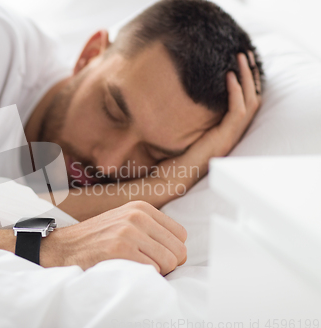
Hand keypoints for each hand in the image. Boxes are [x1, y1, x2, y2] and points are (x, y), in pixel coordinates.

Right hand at [41, 200, 186, 274]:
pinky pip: (152, 270)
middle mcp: (137, 216)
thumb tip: (182, 250)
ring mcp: (128, 231)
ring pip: (169, 261)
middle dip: (166, 263)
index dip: (170, 250)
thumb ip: (151, 229)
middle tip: (145, 265)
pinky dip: (143, 276)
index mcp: (141, 208)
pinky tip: (126, 269)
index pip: (181, 235)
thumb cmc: (97, 241)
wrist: (63, 248)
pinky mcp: (120, 249)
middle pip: (179, 250)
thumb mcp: (125, 222)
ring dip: (155, 271)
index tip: (153, 255)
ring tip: (134, 266)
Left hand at [157, 51, 261, 186]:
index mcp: (227, 133)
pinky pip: (237, 111)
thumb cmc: (175, 157)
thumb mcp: (188, 131)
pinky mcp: (223, 138)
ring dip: (246, 78)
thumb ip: (194, 116)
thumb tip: (185, 94)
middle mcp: (233, 134)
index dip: (248, 82)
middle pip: (253, 99)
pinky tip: (229, 76)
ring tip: (240, 58)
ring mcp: (230, 137)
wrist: (171, 177)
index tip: (243, 63)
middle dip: (251, 75)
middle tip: (245, 54)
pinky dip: (235, 92)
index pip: (246, 103)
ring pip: (249, 102)